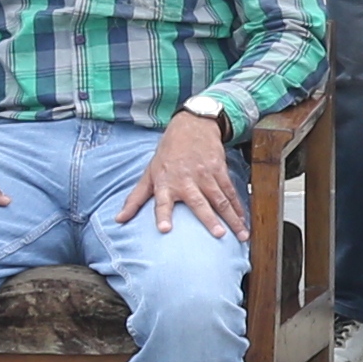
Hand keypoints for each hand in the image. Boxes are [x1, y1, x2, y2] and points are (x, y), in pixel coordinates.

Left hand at [120, 107, 242, 235]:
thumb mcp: (149, 173)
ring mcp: (205, 174)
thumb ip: (136, 198)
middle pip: (199, 202)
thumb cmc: (167, 153)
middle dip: (209, 219)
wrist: (192, 126)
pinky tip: (244, 219)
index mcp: (165, 182)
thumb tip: (118, 220)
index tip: (164, 229)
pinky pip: (230, 191)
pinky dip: (238, 206)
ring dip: (232, 218)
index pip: (161, 201)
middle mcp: (186, 180)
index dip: (162, 214)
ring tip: (241, 235)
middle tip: (218, 234)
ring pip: (220, 199)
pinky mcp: (219, 170)